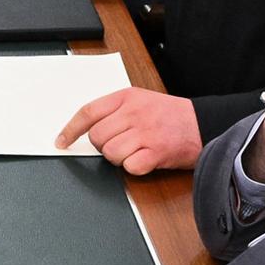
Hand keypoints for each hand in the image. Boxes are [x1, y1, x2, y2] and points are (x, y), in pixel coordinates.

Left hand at [55, 87, 201, 173]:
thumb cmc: (170, 116)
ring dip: (118, 158)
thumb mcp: (140, 101)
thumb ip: (115, 110)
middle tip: (119, 144)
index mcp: (127, 97)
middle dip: (103, 145)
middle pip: (97, 137)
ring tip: (134, 151)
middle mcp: (134, 113)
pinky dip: (134, 167)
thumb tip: (86, 128)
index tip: (61, 140)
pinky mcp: (156, 152)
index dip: (71, 129)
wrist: (203, 124)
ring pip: (110, 153)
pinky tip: (145, 159)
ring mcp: (145, 133)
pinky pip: (130, 166)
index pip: (89, 112)